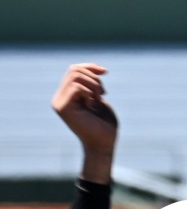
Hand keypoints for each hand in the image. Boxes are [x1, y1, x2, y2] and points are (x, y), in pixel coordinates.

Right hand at [51, 63, 117, 182]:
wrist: (104, 142)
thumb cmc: (104, 123)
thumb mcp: (98, 98)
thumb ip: (91, 83)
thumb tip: (93, 68)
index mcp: (66, 94)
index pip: (74, 69)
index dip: (90, 67)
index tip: (106, 72)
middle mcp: (59, 97)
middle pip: (74, 70)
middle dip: (94, 78)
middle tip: (103, 93)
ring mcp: (59, 103)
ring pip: (75, 76)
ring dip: (94, 85)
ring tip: (99, 98)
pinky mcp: (63, 108)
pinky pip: (76, 88)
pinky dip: (89, 92)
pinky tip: (92, 104)